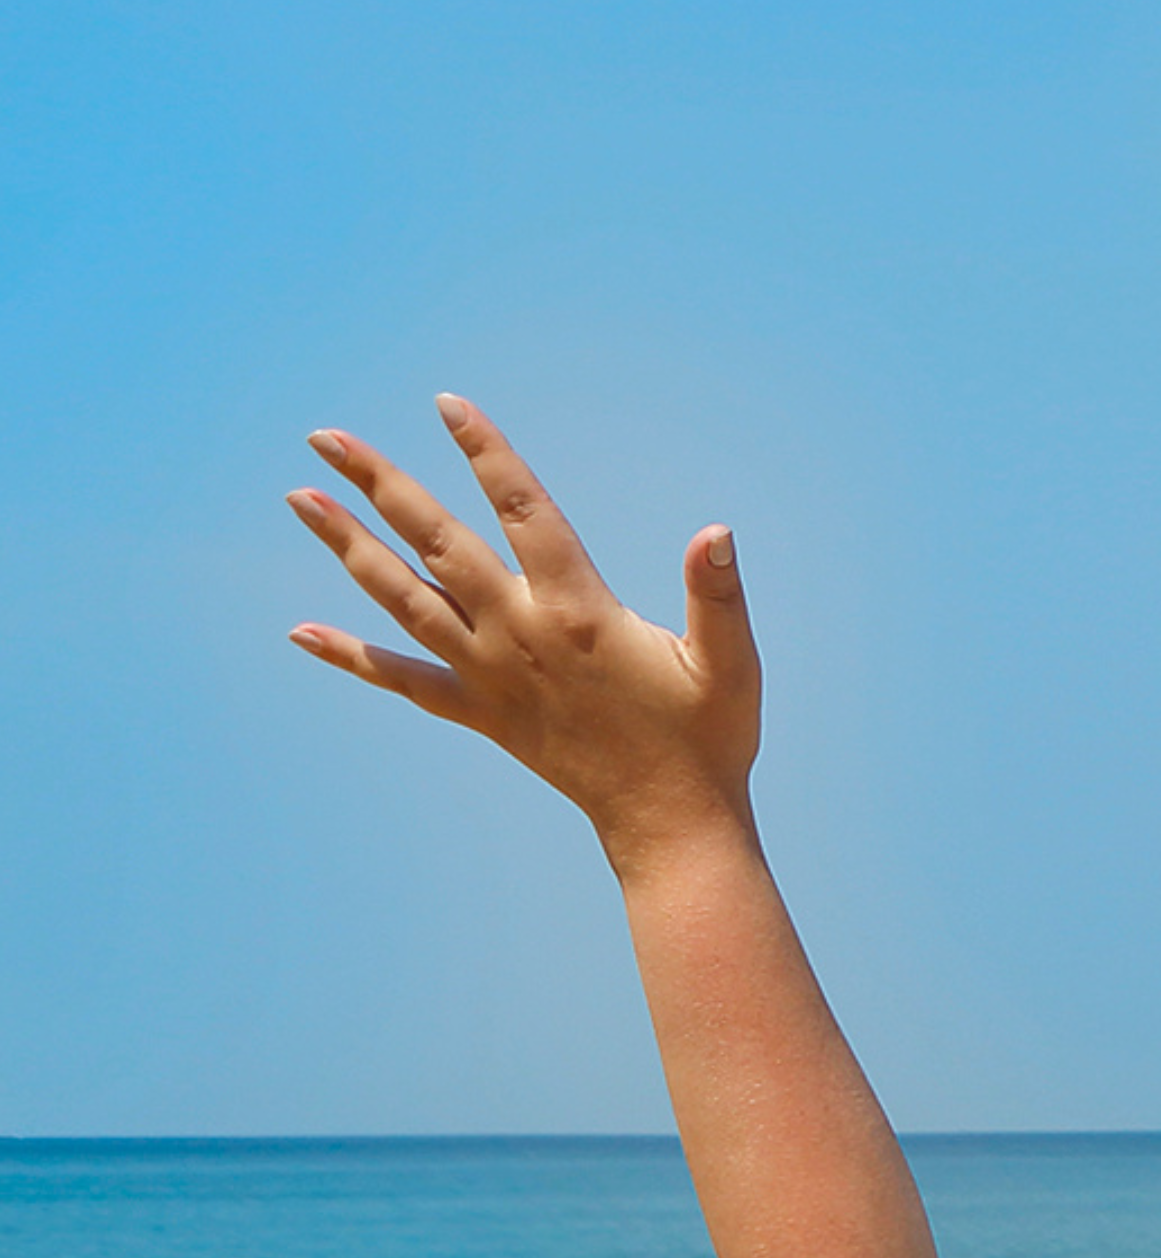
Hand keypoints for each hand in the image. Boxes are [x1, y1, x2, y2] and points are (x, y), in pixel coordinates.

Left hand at [281, 398, 760, 855]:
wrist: (671, 823)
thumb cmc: (709, 739)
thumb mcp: (731, 665)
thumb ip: (719, 596)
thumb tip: (715, 532)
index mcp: (577, 612)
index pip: (523, 511)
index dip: (486, 454)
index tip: (448, 405)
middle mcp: (518, 635)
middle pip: (436, 543)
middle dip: (380, 484)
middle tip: (326, 437)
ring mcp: (490, 675)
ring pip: (403, 597)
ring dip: (349, 546)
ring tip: (301, 499)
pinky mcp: (480, 713)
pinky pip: (403, 681)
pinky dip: (352, 656)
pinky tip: (303, 632)